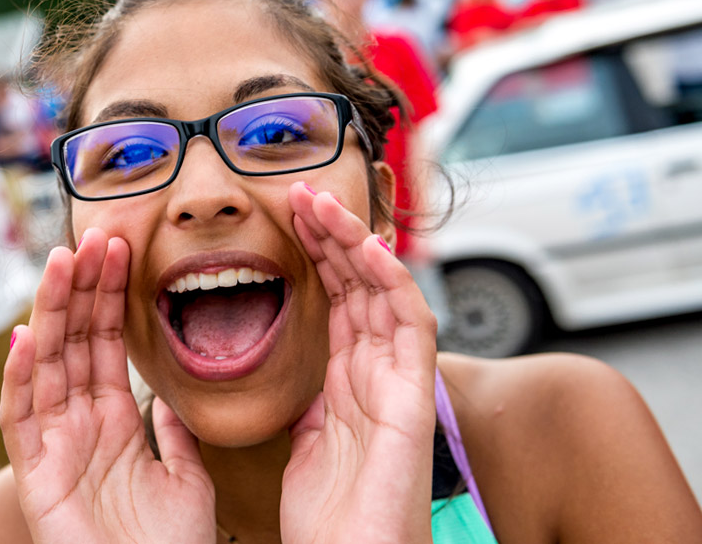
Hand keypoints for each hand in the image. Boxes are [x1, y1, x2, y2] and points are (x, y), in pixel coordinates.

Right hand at [0, 228, 214, 543]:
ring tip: (61, 263)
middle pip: (73, 340)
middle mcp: (77, 422)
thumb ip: (174, 433)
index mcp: (112, 418)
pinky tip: (28, 337)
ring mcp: (53, 444)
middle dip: (80, 287)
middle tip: (91, 236)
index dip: (108, 294)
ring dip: (52, 313)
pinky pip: (23, 418)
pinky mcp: (35, 474)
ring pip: (46, 364)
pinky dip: (22, 378)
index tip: (118, 247)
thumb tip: (172, 397)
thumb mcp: (185, 478)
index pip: (105, 340)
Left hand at [280, 185, 436, 543]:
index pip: (338, 301)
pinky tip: (366, 245)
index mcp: (351, 384)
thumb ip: (307, 405)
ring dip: (354, 243)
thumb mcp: (305, 445)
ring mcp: (399, 384)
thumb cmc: (330, 520)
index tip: (288, 218)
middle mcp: (379, 376)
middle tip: (300, 193)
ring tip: (320, 203)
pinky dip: (391, 281)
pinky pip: (411, 326)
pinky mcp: (415, 399)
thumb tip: (291, 381)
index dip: (318, 256)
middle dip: (333, 236)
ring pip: (384, 293)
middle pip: (361, 287)